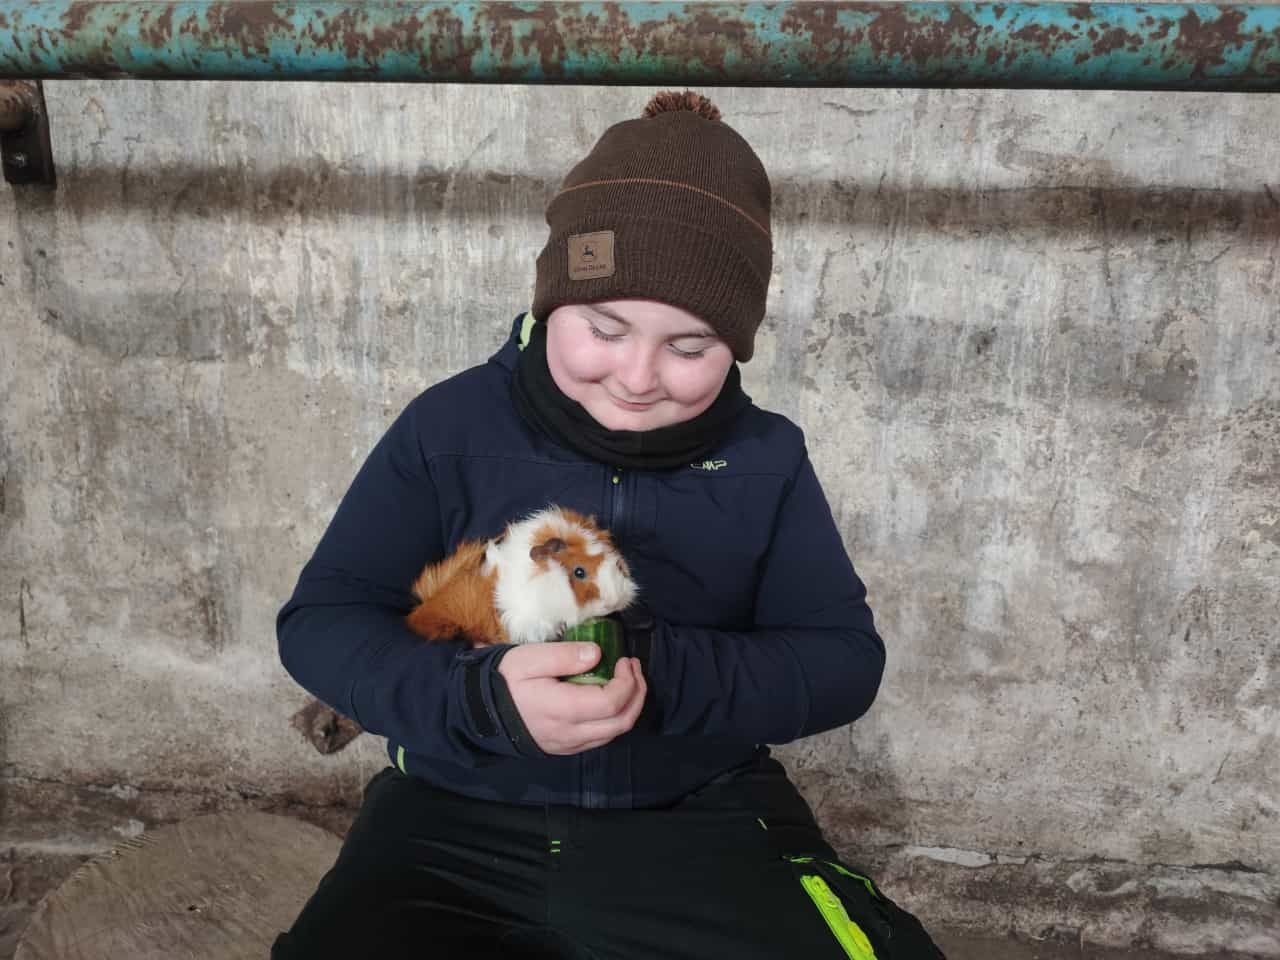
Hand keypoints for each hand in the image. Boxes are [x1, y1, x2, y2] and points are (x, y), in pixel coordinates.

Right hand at [497, 643, 646, 754]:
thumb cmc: (504, 680)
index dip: (627, 681)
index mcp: (562, 709)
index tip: (624, 659)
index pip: (611, 702)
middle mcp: (570, 733)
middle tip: (633, 668)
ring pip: (613, 733)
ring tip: (627, 679)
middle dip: (637, 693)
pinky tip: (610, 697)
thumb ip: (564, 655)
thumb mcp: (529, 658)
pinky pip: (600, 738)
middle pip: (621, 722)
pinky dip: (614, 718)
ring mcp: (568, 744)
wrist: (480, 711)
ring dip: (629, 706)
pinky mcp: (565, 748)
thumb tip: (597, 654)